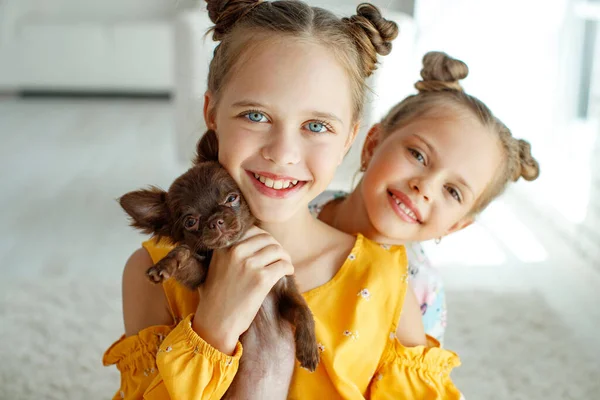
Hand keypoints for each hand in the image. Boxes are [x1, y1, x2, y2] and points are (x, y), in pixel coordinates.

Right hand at [192, 226, 293, 354]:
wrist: (215, 322)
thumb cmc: (215, 297)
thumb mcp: (216, 266)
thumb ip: (229, 251)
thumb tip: (252, 240)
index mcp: (223, 246)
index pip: (250, 230)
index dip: (263, 237)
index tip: (267, 245)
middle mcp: (236, 251)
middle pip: (266, 238)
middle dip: (275, 246)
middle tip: (279, 255)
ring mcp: (249, 264)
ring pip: (277, 250)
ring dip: (284, 256)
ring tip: (285, 263)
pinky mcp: (262, 279)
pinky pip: (283, 265)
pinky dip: (288, 267)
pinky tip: (288, 272)